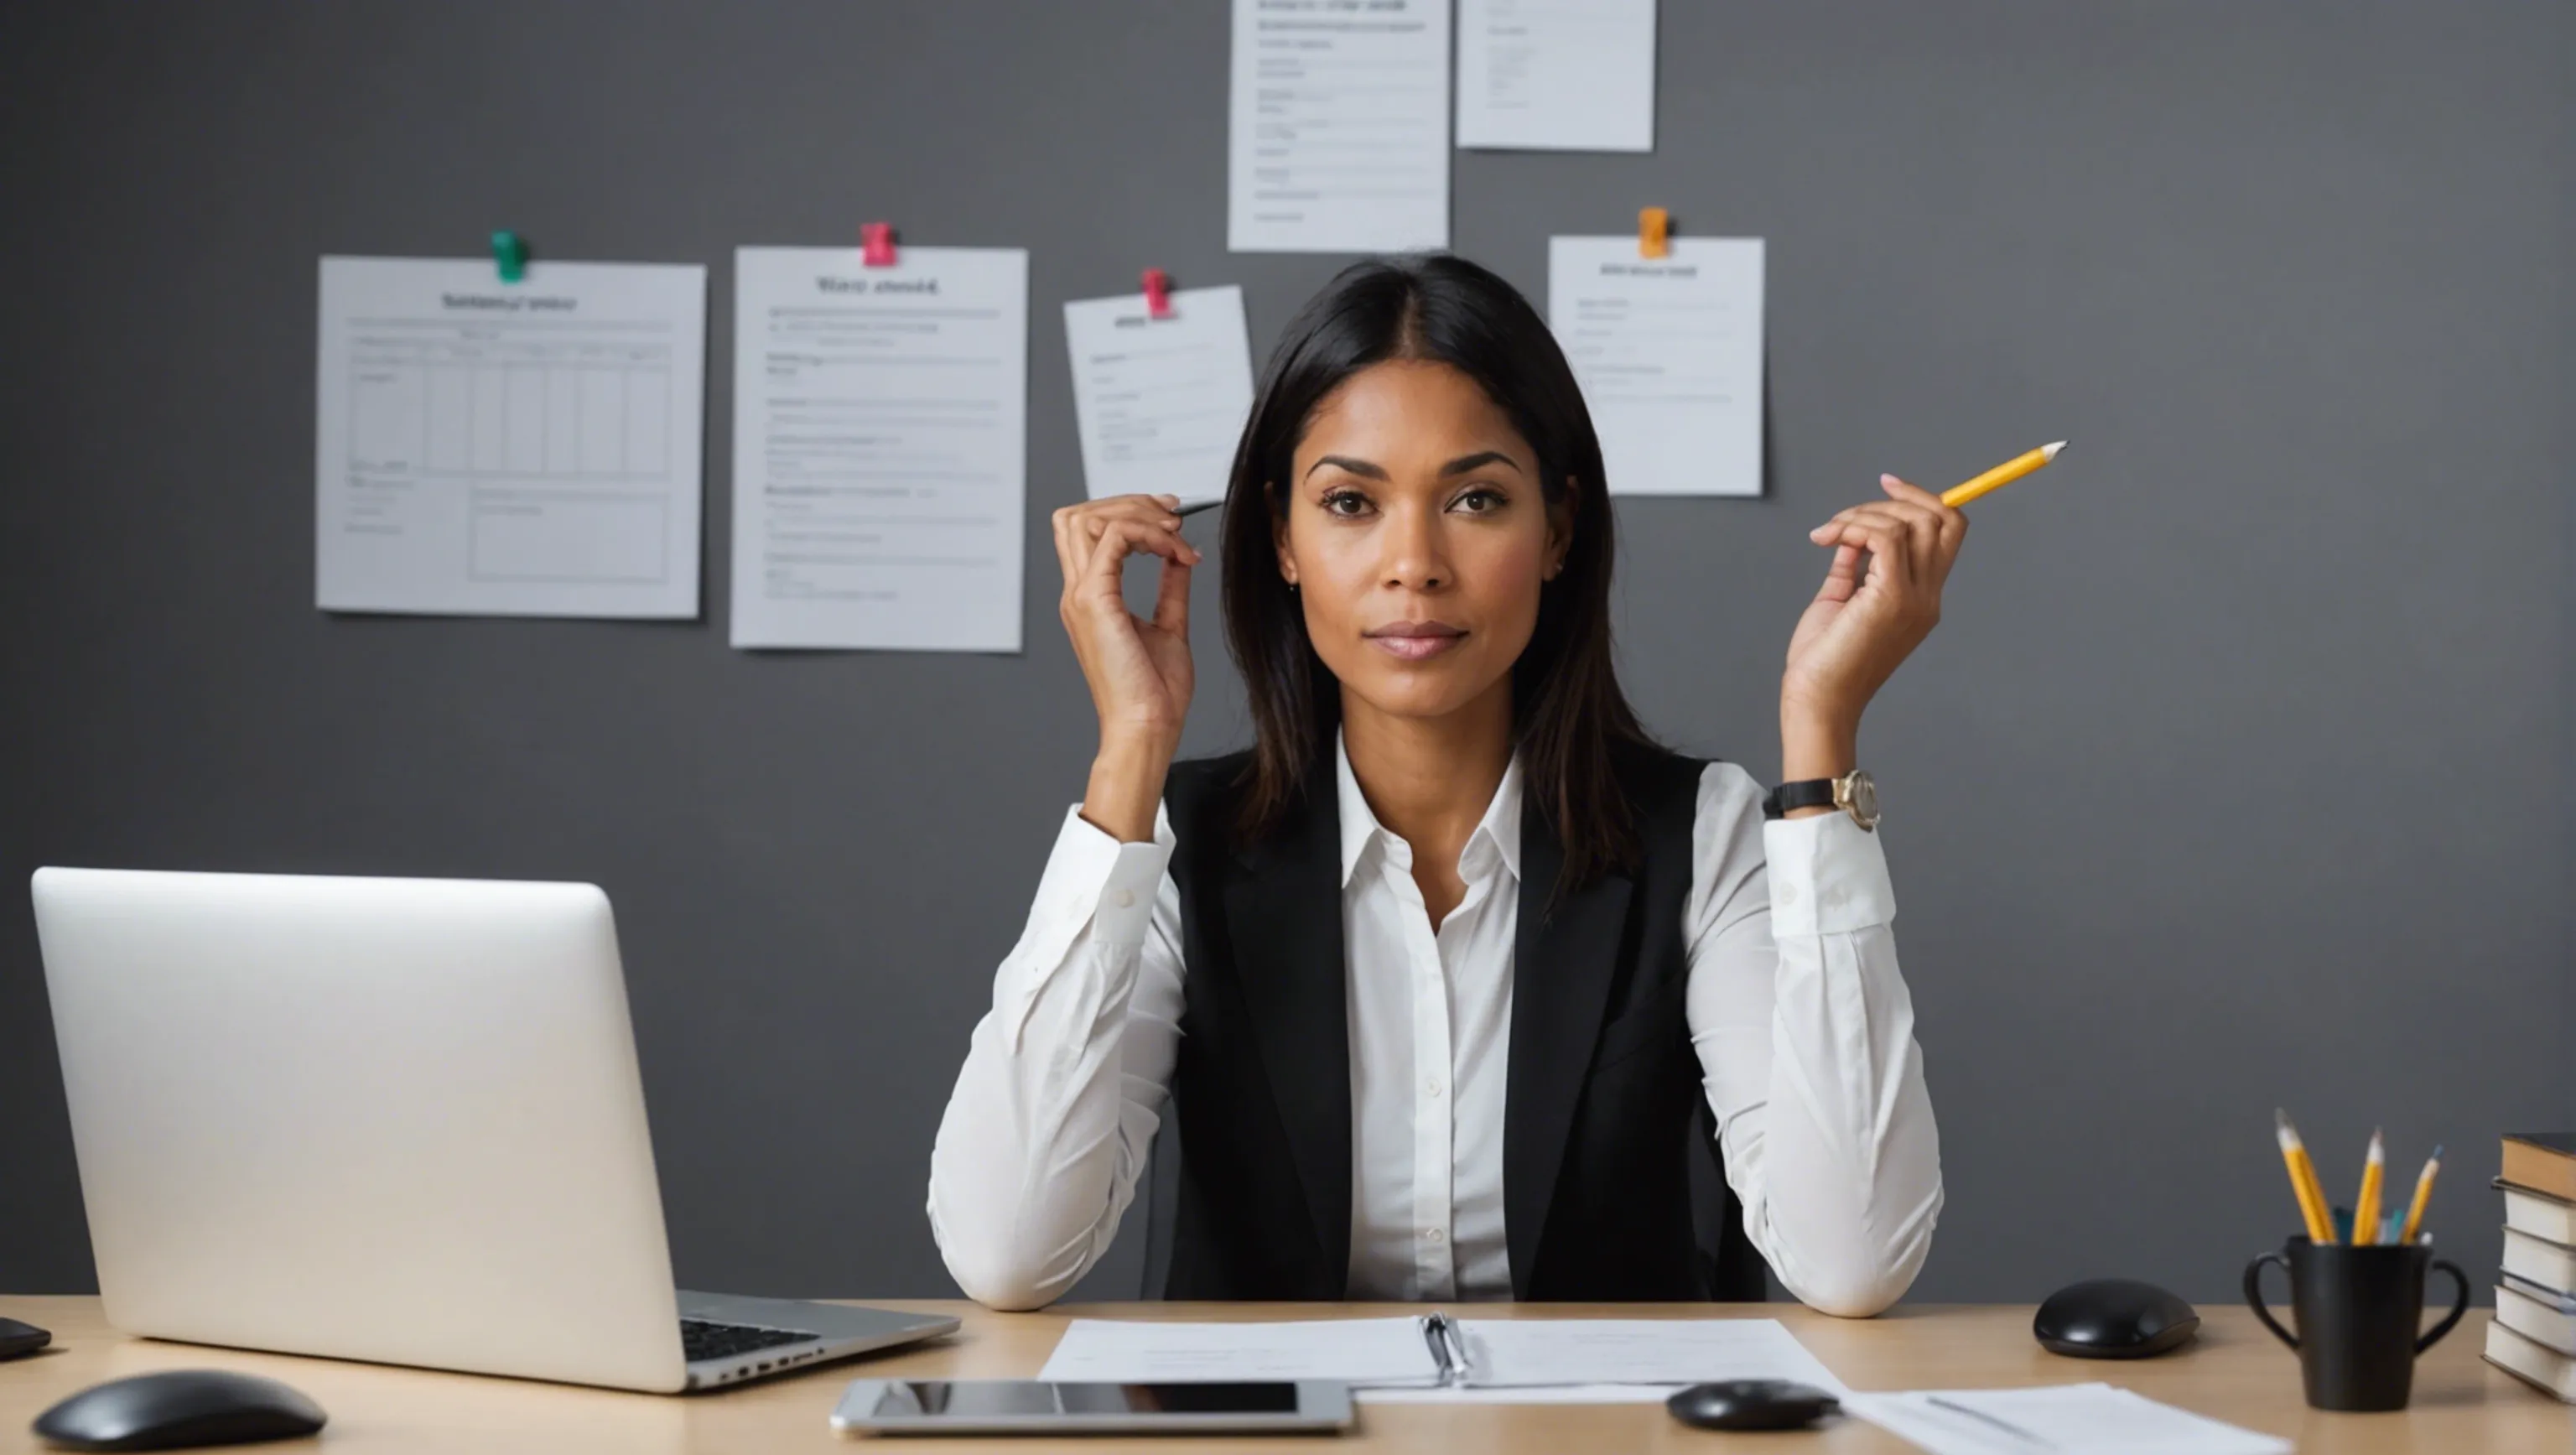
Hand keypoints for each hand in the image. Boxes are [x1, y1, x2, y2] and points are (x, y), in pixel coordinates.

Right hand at [1052, 494, 1200, 839]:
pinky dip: (1149, 535)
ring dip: (1136, 513)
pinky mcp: (1095, 600)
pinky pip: (1114, 538)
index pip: (1086, 532)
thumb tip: (1179, 558)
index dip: (1127, 513)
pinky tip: (1175, 553)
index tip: (1173, 524)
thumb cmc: (1155, 694)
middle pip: (1077, 515)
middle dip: (1128, 502)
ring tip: (1174, 532)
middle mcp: (1077, 593)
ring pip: (1086, 518)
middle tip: (1172, 513)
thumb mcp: (1169, 626)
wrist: (1147, 728)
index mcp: (1089, 599)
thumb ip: (1169, 587)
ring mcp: (1081, 596)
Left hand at [1781, 474, 1965, 750]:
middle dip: (1896, 499)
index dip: (1923, 500)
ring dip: (1864, 514)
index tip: (1886, 484)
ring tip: (1829, 533)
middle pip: (1942, 519)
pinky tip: (1828, 539)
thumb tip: (1849, 538)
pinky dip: (1856, 527)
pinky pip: (1887, 538)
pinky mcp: (1891, 598)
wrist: (1817, 701)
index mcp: (1921, 598)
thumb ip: (1851, 568)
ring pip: (1914, 522)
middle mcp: (1927, 597)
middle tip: (1846, 515)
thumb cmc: (1822, 661)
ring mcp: (1914, 598)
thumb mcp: (1840, 601)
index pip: (1947, 532)